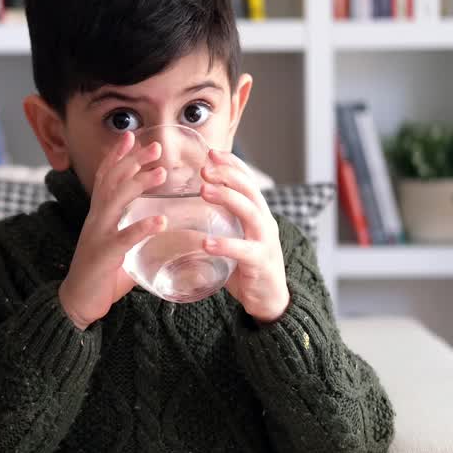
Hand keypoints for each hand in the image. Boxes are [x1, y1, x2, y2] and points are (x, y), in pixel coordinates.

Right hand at [59, 131, 167, 329]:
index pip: (105, 178)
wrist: (76, 303)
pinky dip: (141, 229)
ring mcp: (97, 236)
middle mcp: (96, 220)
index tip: (131, 136)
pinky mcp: (103, 256)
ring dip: (139, 185)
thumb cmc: (101, 277)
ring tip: (161, 173)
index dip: (117, 156)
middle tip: (155, 146)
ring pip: (116, 202)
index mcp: (99, 216)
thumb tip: (165, 231)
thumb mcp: (120, 250)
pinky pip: (124, 239)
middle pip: (112, 182)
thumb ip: (136, 237)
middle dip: (133, 161)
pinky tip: (160, 222)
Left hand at [199, 149, 290, 323]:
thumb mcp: (234, 238)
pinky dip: (225, 245)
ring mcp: (265, 241)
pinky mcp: (260, 263)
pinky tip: (206, 243)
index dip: (232, 165)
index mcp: (258, 214)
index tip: (212, 152)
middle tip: (205, 168)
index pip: (248, 181)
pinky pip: (243, 250)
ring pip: (250, 212)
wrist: (270, 299)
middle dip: (228, 175)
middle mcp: (265, 222)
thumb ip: (217, 224)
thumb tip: (182, 212)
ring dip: (227, 198)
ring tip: (204, 191)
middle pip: (249, 190)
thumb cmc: (247, 267)